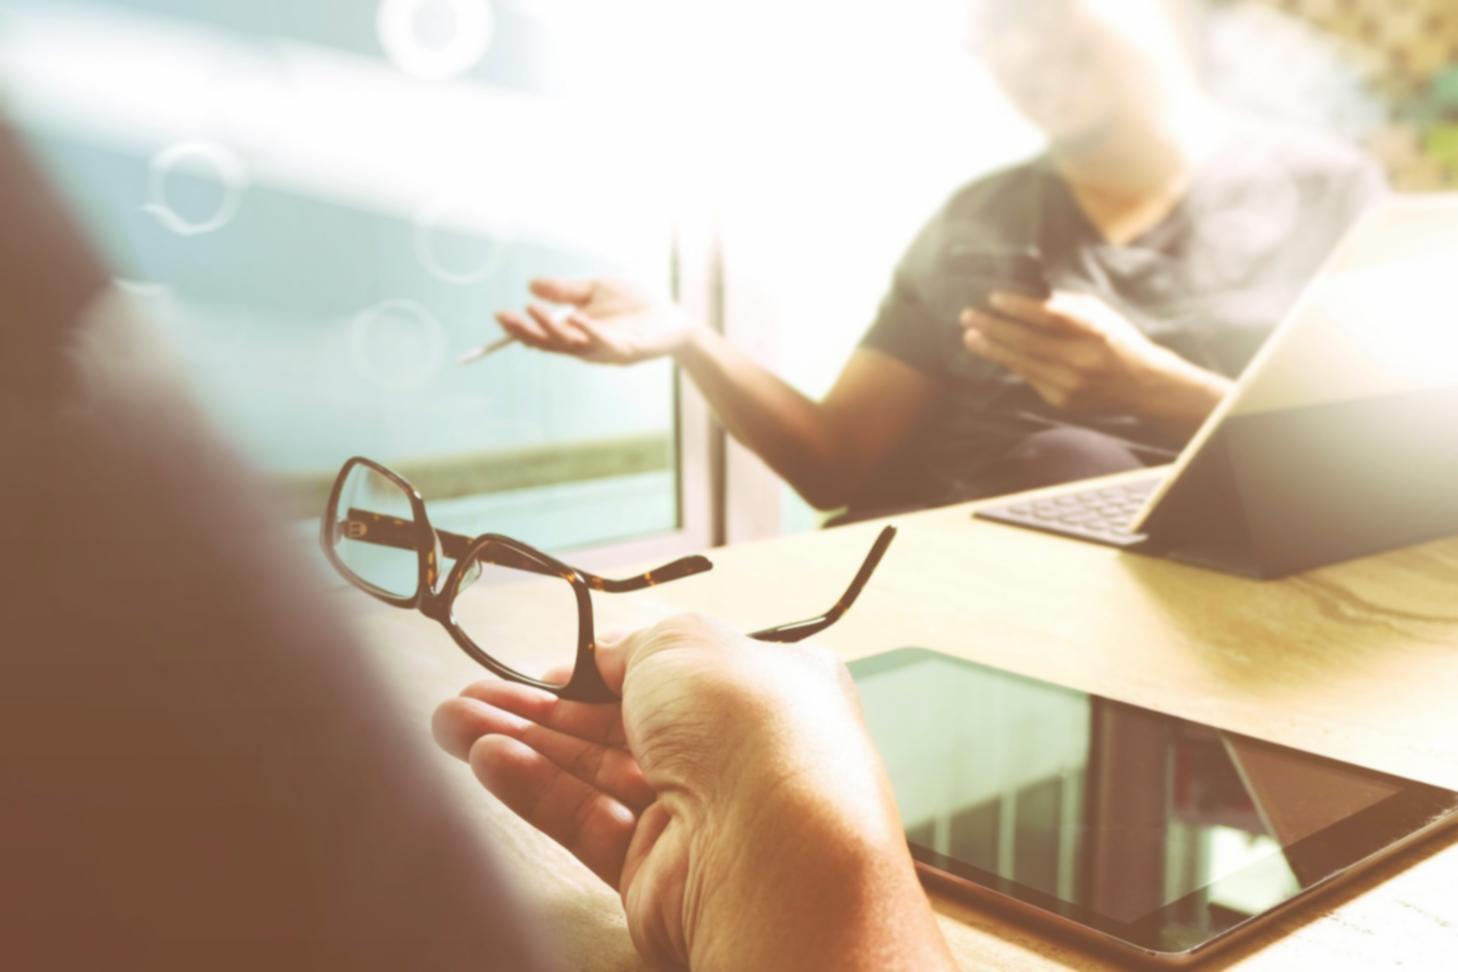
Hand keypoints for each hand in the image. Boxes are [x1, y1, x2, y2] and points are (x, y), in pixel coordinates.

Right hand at [432, 615, 951, 970]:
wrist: (772, 849)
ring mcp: (698, 817)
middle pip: (620, 724)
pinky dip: (537, 790)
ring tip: (450, 722)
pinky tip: (485, 759)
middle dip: (541, 707)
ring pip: (594, 773)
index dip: (605, 665)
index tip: (548, 663)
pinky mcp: (658, 874)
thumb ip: (636, 643)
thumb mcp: (686, 642)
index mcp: (766, 688)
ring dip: (523, 743)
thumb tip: (607, 655)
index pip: (675, 672)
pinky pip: (587, 822)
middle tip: (470, 693)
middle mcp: (736, 753)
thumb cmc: (748, 725)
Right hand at [495, 278, 700, 364]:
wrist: (673, 317)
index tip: (499, 314)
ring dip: (549, 328)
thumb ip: (565, 291)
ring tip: (531, 310)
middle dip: (526, 331)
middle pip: (550, 344)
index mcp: (576, 333)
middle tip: (507, 317)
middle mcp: (586, 346)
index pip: (542, 335)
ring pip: (571, 344)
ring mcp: (605, 350)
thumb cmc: (635, 304)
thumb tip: (530, 285)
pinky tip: (574, 317)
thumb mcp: (596, 289)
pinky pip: (603, 342)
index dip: (520, 328)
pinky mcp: (627, 350)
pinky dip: (588, 330)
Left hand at [961, 291, 1230, 431]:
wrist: (1142, 385)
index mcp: (1093, 332)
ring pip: (1021, 364)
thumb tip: (1025, 295)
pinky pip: (1028, 378)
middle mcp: (1081, 360)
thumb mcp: (1098, 315)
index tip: (993, 297)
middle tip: (967, 316)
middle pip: (1027, 342)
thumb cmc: (1116, 340)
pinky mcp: (1062, 401)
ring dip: (992, 348)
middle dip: (993, 327)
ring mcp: (1070, 385)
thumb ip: (1065, 306)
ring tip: (970, 336)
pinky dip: (1009, 363)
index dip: (1017, 307)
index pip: (1048, 316)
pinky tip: (993, 352)